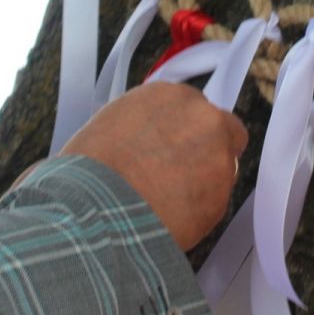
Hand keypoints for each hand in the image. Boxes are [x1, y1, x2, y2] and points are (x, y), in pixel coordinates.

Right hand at [64, 83, 246, 250]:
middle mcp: (200, 117)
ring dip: (204, 183)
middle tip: (181, 175)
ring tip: (167, 204)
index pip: (193, 109)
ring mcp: (217, 154)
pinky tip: (170, 219)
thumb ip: (144, 126)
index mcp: (169, 95)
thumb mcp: (112, 124)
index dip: (184, 133)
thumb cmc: (90, 168)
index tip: (172, 150)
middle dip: (208, 151)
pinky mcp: (222, 194)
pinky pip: (216, 203)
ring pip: (222, 170)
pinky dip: (199, 213)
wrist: (95, 203)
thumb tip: (147, 143)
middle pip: (223, 131)